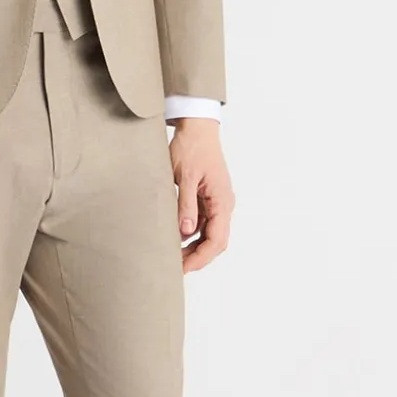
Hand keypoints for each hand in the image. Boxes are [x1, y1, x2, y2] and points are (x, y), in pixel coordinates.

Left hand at [167, 118, 233, 272]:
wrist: (196, 128)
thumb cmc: (191, 148)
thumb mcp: (185, 176)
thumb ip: (186, 205)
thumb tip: (185, 232)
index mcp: (222, 200)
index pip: (217, 239)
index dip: (201, 257)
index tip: (184, 268)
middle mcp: (223, 204)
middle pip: (215, 241)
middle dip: (197, 257)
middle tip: (176, 268)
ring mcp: (216, 202)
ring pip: (209, 234)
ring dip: (193, 247)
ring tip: (173, 257)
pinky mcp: (207, 199)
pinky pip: (203, 223)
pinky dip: (190, 234)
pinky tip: (175, 239)